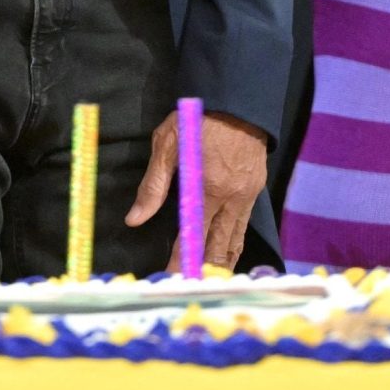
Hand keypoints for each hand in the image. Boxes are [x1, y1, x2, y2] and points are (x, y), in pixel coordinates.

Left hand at [126, 109, 268, 271]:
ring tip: (207, 284)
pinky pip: (244, 228)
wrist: (239, 99)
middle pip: (218, 248)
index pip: (192, 236)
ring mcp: (247, 196)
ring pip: (235, 242)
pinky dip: (234, 247)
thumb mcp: (167, 143)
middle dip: (203, 271)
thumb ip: (152, 185)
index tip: (169, 280)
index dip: (180, 261)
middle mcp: (231, 198)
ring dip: (221, 264)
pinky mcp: (255, 191)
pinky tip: (226, 257)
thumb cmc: (198, 118)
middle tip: (188, 290)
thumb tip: (134, 219)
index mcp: (208, 188)